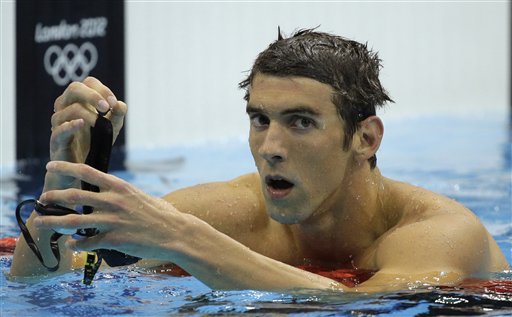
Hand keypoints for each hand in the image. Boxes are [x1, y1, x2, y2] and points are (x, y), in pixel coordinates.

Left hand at [34, 161, 189, 259]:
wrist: (175, 233)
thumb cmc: (160, 214)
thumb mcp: (140, 196)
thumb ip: (120, 194)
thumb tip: (106, 192)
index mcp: (119, 187)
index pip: (86, 172)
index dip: (66, 167)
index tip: (51, 165)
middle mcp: (113, 201)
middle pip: (74, 197)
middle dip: (53, 197)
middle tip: (42, 198)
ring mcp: (113, 221)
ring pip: (74, 222)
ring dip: (54, 222)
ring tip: (41, 223)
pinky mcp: (115, 239)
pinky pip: (88, 242)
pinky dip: (77, 244)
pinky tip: (72, 244)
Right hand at [47, 77, 126, 190]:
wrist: (83, 167)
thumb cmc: (96, 142)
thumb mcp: (112, 126)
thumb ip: (118, 113)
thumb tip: (120, 104)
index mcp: (79, 100)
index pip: (88, 83)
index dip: (102, 90)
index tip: (114, 103)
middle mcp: (66, 106)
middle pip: (74, 88)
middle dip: (92, 96)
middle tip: (107, 107)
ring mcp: (59, 122)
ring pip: (70, 108)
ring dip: (89, 114)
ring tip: (100, 124)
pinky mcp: (56, 139)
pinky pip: (60, 129)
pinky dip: (70, 125)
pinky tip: (81, 124)